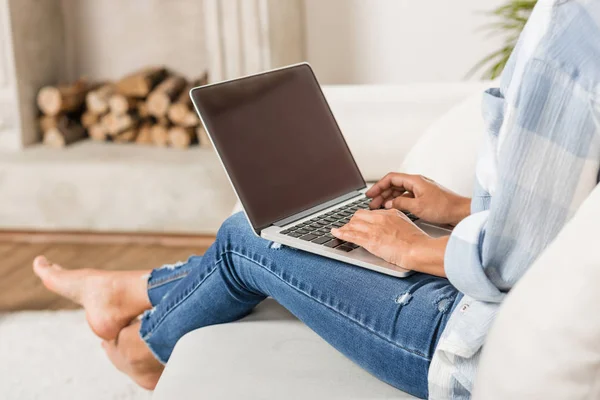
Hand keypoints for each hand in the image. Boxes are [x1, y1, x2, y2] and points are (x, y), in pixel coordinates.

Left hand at [331, 209, 447, 275]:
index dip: (362, 219)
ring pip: (353, 224)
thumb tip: (389, 224)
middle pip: (358, 216)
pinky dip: (340, 233)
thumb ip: (395, 221)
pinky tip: (335, 233)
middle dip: (352, 222)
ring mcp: (373, 228)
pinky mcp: (369, 240)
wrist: (418, 249)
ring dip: (345, 228)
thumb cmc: (416, 241)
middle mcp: (379, 218)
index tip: (358, 222)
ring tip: (340, 231)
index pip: (369, 213)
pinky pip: (351, 234)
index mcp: (389, 213)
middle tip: (349, 227)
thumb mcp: (405, 224)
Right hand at [366, 173, 470, 225]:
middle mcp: (417, 182)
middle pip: (394, 184)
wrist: (461, 212)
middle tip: (372, 202)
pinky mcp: (424, 197)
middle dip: (381, 193)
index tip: (370, 193)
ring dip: (388, 198)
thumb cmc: (444, 207)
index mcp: (415, 180)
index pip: (391, 178)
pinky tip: (393, 208)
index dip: (378, 185)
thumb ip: (400, 203)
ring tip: (379, 207)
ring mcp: (421, 189)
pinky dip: (398, 201)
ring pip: (399, 191)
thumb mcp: (418, 207)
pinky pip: (406, 196)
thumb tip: (388, 203)